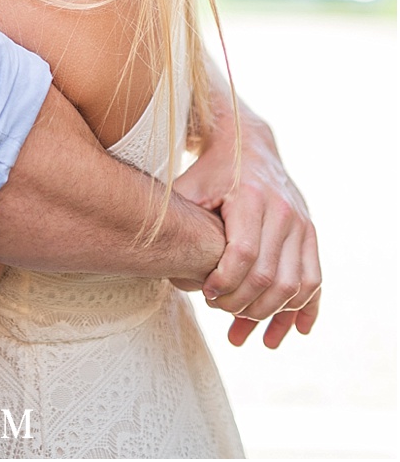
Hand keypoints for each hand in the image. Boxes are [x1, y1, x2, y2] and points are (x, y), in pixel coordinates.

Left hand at [175, 113, 320, 348]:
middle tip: (219, 312)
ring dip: (272, 315)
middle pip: (271, 276)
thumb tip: (161, 264)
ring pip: (296, 285)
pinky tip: (293, 332)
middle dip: (244, 303)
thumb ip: (179, 221)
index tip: (206, 295)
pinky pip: (315, 280)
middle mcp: (285, 212)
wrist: (247, 145)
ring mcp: (303, 225)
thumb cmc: (208, 171)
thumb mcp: (188, 186)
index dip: (225, 281)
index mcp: (252, 198)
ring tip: (243, 332)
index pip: (245, 254)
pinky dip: (305, 309)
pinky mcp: (311, 235)